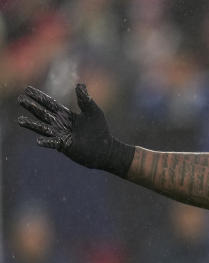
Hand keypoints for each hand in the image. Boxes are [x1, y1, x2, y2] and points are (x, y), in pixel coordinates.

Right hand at [17, 83, 133, 175]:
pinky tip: (38, 141)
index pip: (49, 104)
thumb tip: (80, 84)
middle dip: (32, 107)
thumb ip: (85, 99)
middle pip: (43, 114)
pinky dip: (47, 142)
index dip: (39, 97)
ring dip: (32, 124)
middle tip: (20, 99)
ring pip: (43, 128)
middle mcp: (60, 124)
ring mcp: (61, 135)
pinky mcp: (65, 146)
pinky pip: (54, 143)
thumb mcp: (93, 111)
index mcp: (66, 115)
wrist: (105, 149)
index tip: (27, 89)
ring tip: (20, 120)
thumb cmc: (100, 129)